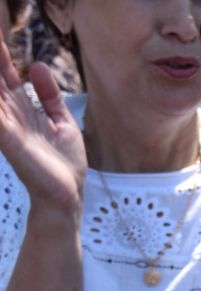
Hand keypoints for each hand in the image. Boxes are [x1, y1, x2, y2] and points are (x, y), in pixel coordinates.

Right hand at [0, 41, 85, 219]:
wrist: (67, 195)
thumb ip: (50, 95)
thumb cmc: (64, 163)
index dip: (2, 57)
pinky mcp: (9, 140)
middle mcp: (11, 115)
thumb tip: (37, 66)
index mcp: (23, 110)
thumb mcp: (61, 121)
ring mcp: (8, 127)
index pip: (6, 76)